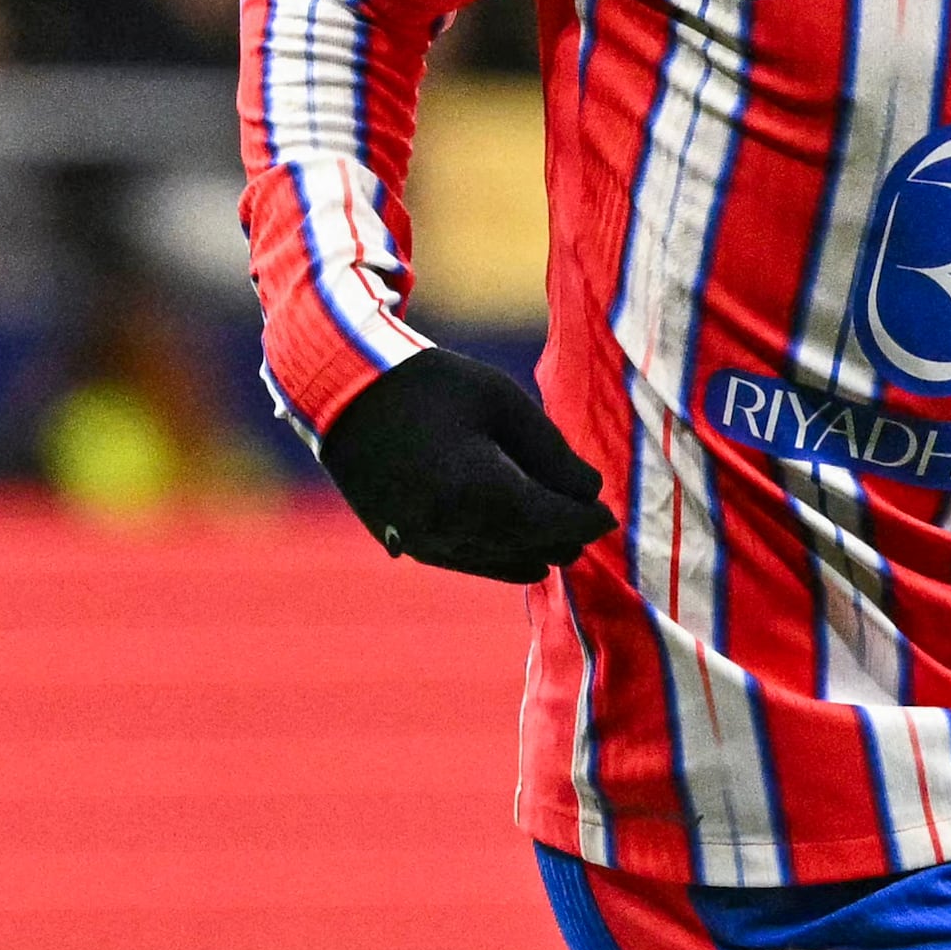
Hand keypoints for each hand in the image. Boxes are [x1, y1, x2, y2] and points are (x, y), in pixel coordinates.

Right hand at [316, 347, 611, 580]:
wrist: (342, 393)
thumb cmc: (429, 386)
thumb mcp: (502, 402)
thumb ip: (552, 452)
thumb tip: (590, 493)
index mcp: (484, 490)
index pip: (559, 523)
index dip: (590, 520)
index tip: (608, 513)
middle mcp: (456, 528)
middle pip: (537, 548)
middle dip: (567, 534)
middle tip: (584, 514)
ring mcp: (429, 541)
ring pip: (506, 563)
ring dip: (537, 548)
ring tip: (558, 531)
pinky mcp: (409, 544)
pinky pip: (472, 562)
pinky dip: (503, 558)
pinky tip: (524, 552)